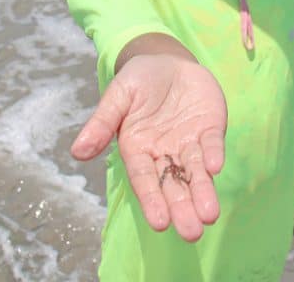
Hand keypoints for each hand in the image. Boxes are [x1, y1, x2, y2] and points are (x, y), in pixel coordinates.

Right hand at [70, 53, 227, 241]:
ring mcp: (189, 142)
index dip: (152, 200)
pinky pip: (213, 143)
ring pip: (196, 172)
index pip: (145, 180)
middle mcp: (164, 152)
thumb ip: (101, 124)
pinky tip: (216, 168)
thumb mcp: (116, 98)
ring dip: (203, 192)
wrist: (166, 60)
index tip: (160, 223)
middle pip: (173, 184)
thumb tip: (77, 152)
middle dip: (182, 208)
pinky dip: (215, 155)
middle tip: (192, 233)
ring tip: (210, 216)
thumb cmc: (137, 82)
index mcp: (138, 150)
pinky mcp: (210, 128)